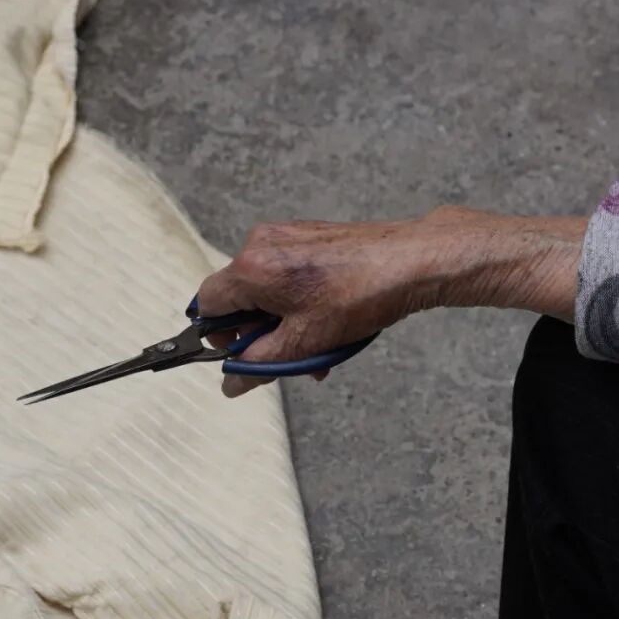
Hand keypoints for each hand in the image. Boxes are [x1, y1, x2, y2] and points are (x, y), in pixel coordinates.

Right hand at [198, 208, 585, 395]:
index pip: (207, 305)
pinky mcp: (307, 234)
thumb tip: (232, 383)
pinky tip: (325, 322)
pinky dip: (296, 302)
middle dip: (256, 333)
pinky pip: (285, 274)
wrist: (411, 262)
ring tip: (315, 345)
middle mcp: (260, 244)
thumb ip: (257, 365)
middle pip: (236, 297)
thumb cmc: (360, 296)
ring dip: (280, 321)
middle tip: (284, 357)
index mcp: (251, 269)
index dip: (218, 336)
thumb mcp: (302, 345)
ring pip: (264, 289)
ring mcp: (285, 235)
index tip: (240, 354)